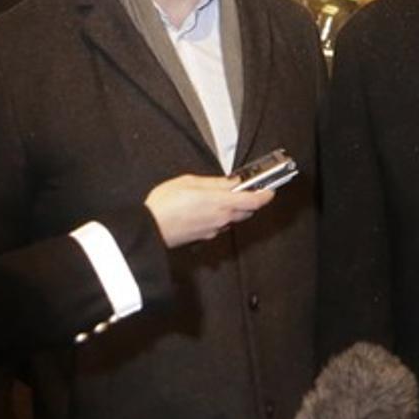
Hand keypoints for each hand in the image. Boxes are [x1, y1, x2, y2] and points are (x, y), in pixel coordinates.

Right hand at [144, 175, 273, 247]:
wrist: (148, 230)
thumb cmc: (164, 205)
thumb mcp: (190, 182)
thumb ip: (215, 183)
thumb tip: (231, 182)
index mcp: (221, 203)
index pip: (255, 201)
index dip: (266, 195)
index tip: (270, 189)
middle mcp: (221, 219)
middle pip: (247, 211)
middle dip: (250, 200)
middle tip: (246, 190)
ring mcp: (214, 230)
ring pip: (234, 219)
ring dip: (235, 209)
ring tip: (225, 197)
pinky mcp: (204, 237)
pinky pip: (220, 225)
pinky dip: (221, 217)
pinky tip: (209, 209)